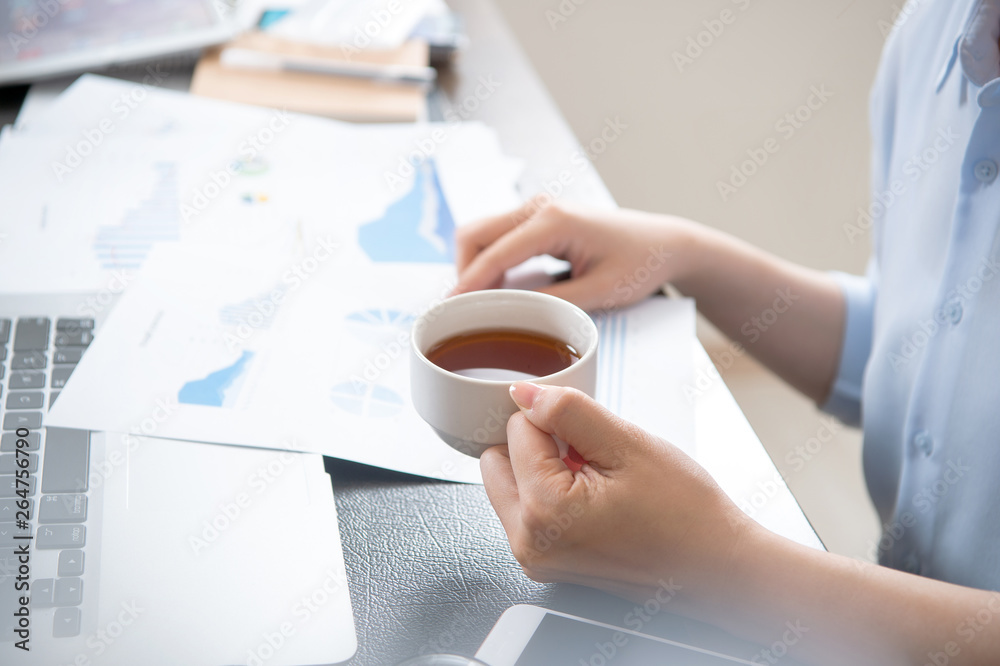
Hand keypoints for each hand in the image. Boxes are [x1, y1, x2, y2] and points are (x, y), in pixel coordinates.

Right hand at [454, 198, 697, 310]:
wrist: (664, 244)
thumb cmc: (640, 264)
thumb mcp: (599, 292)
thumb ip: (551, 302)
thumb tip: (509, 313)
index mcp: (554, 221)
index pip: (495, 253)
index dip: (468, 283)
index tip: (448, 309)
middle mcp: (540, 208)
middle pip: (474, 234)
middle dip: (462, 271)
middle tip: (462, 310)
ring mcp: (537, 209)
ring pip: (481, 234)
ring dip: (473, 266)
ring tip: (478, 304)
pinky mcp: (539, 219)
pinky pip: (498, 238)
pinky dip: (488, 262)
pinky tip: (496, 290)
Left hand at [480, 381, 756, 612]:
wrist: (717, 569)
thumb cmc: (686, 515)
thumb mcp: (628, 445)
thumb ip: (567, 411)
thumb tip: (522, 393)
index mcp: (542, 513)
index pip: (516, 429)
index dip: (556, 420)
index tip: (592, 436)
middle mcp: (528, 543)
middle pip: (498, 459)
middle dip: (536, 444)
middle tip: (590, 456)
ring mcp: (536, 558)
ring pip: (510, 483)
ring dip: (543, 469)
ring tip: (598, 481)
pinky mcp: (547, 563)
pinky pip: (528, 510)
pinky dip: (551, 494)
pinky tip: (595, 500)